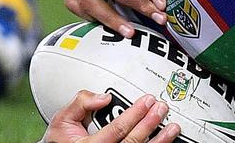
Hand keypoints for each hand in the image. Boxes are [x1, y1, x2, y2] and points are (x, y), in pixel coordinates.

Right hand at [41, 90, 180, 142]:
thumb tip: (103, 97)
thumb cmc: (61, 140)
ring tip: (173, 128)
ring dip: (159, 141)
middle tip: (161, 108)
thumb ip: (80, 104)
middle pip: (132, 142)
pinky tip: (165, 142)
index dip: (134, 114)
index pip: (117, 129)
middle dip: (150, 124)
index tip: (147, 101)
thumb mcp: (62, 119)